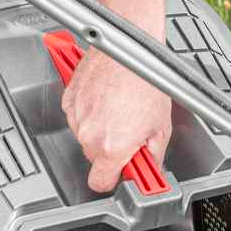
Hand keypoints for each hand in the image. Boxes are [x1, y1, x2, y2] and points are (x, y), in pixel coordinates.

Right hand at [61, 47, 171, 192]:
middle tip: (128, 130)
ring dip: (100, 128)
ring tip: (120, 108)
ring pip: (86, 136)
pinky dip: (91, 111)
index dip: (113, 178)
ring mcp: (77, 116)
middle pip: (94, 158)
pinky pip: (78, 116)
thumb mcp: (161, 127)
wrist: (131, 47)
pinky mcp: (70, 98)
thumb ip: (153, 157)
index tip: (123, 170)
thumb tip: (150, 169)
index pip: (100, 183)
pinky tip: (108, 98)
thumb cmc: (147, 81)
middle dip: (111, 149)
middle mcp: (89, 135)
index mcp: (111, 147)